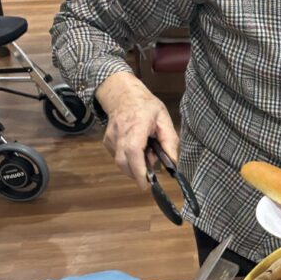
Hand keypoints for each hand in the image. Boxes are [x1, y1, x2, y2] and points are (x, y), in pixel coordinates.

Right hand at [95, 72, 178, 189]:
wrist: (123, 95)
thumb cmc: (146, 106)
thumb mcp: (164, 119)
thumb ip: (170, 141)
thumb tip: (173, 163)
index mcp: (136, 125)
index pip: (133, 150)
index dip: (138, 169)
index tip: (146, 184)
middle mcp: (120, 133)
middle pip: (123, 162)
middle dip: (138, 172)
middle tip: (151, 163)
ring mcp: (111, 139)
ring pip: (121, 162)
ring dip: (135, 165)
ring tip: (145, 150)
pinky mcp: (107, 143)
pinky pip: (119, 158)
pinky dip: (129, 159)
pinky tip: (137, 147)